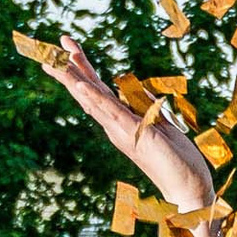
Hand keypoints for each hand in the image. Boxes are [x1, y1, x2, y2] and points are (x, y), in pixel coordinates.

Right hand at [37, 33, 215, 221]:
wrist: (188, 188)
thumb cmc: (177, 159)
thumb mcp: (162, 123)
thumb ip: (148, 106)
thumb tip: (137, 90)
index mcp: (120, 121)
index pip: (98, 90)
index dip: (83, 68)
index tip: (68, 47)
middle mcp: (115, 126)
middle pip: (88, 92)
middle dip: (69, 69)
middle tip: (48, 49)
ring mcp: (122, 130)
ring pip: (92, 100)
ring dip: (73, 80)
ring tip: (53, 63)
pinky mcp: (134, 134)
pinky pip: (111, 112)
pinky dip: (95, 98)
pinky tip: (80, 85)